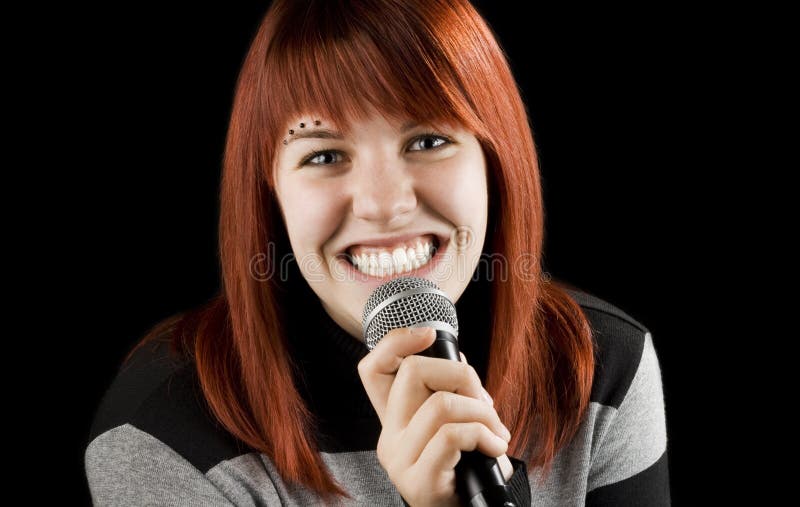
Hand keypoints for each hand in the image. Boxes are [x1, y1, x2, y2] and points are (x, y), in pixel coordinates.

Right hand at [357, 327, 512, 506]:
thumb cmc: (465, 476)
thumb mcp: (453, 432)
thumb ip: (449, 397)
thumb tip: (460, 359)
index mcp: (394, 421)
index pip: (373, 370)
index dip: (396, 342)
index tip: (428, 333)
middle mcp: (388, 437)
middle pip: (413, 372)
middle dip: (462, 375)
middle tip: (485, 403)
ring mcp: (400, 459)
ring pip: (441, 403)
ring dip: (482, 412)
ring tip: (497, 433)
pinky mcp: (418, 480)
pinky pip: (453, 435)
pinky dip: (484, 435)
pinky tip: (496, 448)